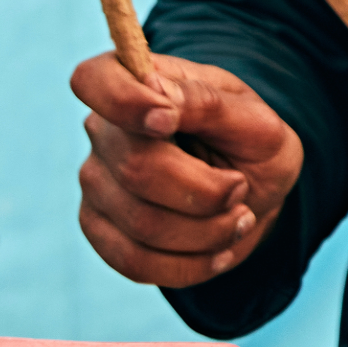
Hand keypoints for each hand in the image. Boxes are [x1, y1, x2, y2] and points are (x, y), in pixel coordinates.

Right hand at [71, 52, 302, 287]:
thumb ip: (208, 103)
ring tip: (239, 219)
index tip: (170, 122)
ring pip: (142, 224)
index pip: (93, 81)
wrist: (250, 191)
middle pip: (136, 169)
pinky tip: (217, 252)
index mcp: (134, 84)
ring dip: (208, 233)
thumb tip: (159, 96)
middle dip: (206, 192)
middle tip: (241, 189)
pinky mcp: (99, 228)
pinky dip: (189, 265)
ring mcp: (95, 181)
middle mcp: (103, 131)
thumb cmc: (250, 144)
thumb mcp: (253, 119)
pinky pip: (135, 261)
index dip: (123, 103)